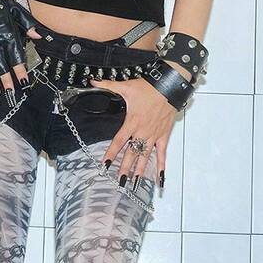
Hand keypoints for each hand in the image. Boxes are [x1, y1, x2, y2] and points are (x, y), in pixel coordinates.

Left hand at [87, 75, 176, 189]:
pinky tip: (160, 178)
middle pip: (131, 153)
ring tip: (134, 182)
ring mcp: (154, 135)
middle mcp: (142, 131)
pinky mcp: (164, 136)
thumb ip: (108, 85)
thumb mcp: (127, 86)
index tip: (105, 164)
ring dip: (139, 170)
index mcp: (132, 122)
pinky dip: (161, 166)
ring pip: (145, 156)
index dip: (111, 153)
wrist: (169, 87)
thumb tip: (93, 80)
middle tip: (119, 180)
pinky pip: (162, 153)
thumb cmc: (149, 88)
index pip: (119, 141)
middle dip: (125, 168)